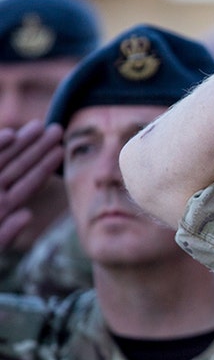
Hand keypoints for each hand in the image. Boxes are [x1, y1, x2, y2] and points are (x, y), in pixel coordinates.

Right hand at [0, 120, 63, 249]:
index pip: (27, 183)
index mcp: (2, 206)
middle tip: (57, 129)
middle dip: (37, 147)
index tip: (61, 150)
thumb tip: (27, 215)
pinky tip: (10, 135)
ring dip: (22, 143)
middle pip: (18, 166)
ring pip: (5, 160)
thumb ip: (6, 232)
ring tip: (41, 127)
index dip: (44, 166)